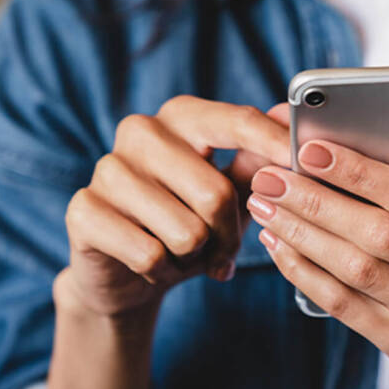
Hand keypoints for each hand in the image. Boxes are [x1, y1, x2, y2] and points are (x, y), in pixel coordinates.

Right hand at [60, 97, 289, 317]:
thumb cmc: (189, 221)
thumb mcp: (231, 192)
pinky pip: (150, 254)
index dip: (275, 145)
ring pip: (186, 231)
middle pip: (216, 192)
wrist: (127, 272)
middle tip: (223, 251)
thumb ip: (259, 160)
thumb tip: (292, 120)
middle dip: (229, 235)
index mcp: (182, 116)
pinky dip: (163, 271)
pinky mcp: (83, 210)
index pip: (237, 122)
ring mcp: (107, 168)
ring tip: (183, 253)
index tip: (305, 164)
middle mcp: (141, 131)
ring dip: (195, 257)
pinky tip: (154, 264)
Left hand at [246, 137, 388, 388]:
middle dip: (318, 201)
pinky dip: (305, 272)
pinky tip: (279, 245)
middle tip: (271, 178)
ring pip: (358, 271)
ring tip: (265, 206)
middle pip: (382, 234)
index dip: (362, 172)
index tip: (311, 150)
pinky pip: (346, 305)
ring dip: (302, 234)